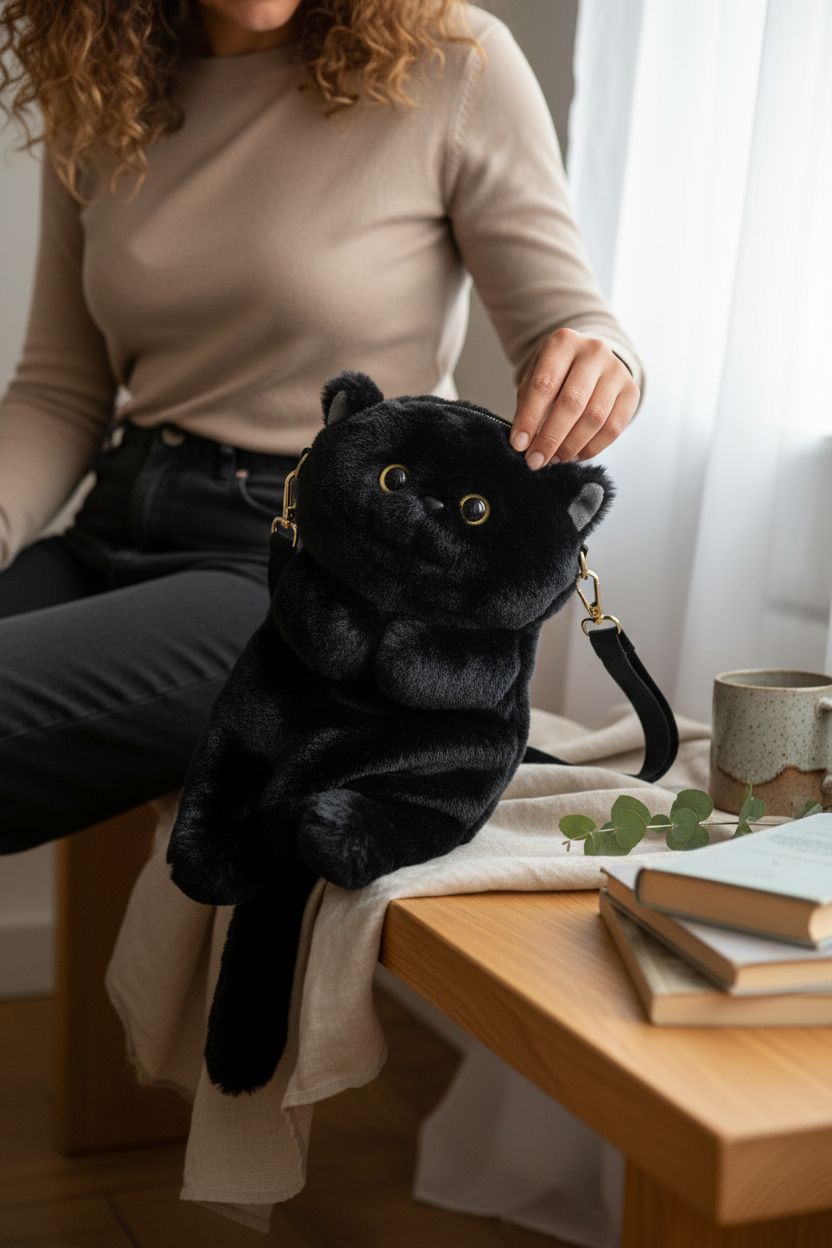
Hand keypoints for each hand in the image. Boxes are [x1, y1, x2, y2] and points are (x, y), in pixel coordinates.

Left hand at [510, 328, 639, 467]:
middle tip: (536, 461)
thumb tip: (525, 443)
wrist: (590, 361)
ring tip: (555, 459)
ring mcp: (616, 370)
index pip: (544, 385)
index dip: (530, 418)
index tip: (519, 445)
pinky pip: (613, 428)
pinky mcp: (631, 391)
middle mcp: (594, 351)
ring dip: (571, 446)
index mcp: (563, 342)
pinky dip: (592, 448)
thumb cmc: (556, 374)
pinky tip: (575, 455)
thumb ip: (528, 406)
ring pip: (594, 418)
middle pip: (572, 402)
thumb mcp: (535, 378)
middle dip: (551, 437)